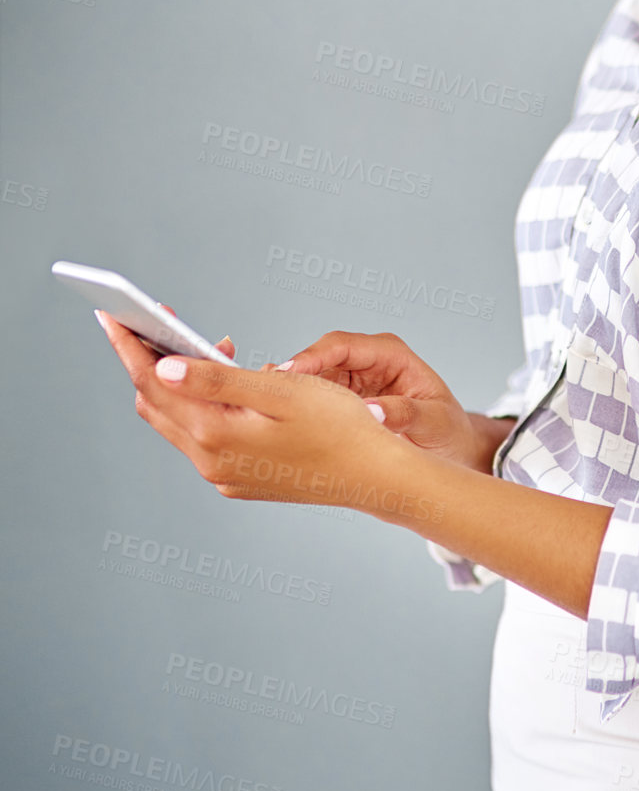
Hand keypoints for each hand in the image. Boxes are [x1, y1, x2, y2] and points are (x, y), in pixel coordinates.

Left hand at [95, 312, 422, 515]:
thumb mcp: (280, 390)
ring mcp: (224, 474)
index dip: (129, 344)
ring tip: (206, 347)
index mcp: (215, 435)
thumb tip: (163, 367)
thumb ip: (217, 380)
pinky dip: (201, 406)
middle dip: (146, 359)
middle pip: (156, 403)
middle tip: (151, 320)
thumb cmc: (339, 426)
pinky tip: (229, 385)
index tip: (111, 313)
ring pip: (177, 422)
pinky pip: (203, 437)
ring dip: (177, 383)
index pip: (153, 382)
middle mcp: (211, 461)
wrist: (375, 475)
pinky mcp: (239, 478)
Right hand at [277, 329, 500, 470]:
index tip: (289, 373)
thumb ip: (405, 413)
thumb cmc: (447, 431)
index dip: (312, 356)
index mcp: (391, 355)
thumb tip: (372, 411)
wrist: (450, 449)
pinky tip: (276, 420)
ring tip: (263, 408)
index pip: (343, 345)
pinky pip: (313, 396)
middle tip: (265, 393)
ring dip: (289, 391)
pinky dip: (296, 406)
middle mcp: (367, 361)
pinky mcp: (341, 400)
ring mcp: (352, 379)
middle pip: (318, 357)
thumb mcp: (434, 423)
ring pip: (310, 377)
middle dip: (292, 374)